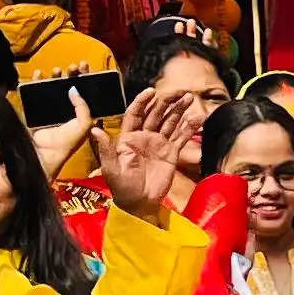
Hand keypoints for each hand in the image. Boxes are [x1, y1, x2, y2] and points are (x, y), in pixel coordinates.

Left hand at [106, 85, 206, 216]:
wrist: (138, 203)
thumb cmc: (121, 187)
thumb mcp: (110, 169)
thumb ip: (106, 149)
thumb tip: (95, 130)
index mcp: (128, 137)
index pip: (136, 113)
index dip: (143, 101)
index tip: (152, 91)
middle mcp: (144, 137)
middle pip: (156, 114)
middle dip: (166, 102)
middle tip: (177, 92)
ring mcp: (159, 144)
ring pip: (170, 122)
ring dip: (179, 110)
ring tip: (189, 98)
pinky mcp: (171, 153)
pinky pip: (181, 138)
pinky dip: (189, 128)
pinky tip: (197, 118)